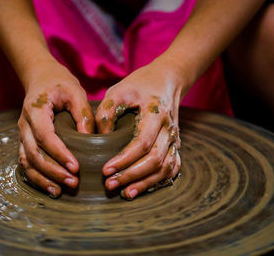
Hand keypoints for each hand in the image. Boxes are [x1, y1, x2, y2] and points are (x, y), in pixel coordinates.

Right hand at [18, 61, 94, 197]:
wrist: (41, 77)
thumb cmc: (59, 84)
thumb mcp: (75, 91)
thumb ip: (82, 114)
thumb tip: (90, 139)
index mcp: (35, 110)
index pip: (45, 136)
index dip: (59, 154)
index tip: (76, 167)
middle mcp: (24, 124)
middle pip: (34, 154)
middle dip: (53, 171)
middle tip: (73, 182)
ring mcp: (22, 134)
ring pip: (27, 162)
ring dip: (43, 178)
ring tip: (60, 191)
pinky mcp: (25, 141)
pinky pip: (26, 163)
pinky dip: (37, 177)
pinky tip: (51, 187)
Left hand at [96, 57, 185, 199]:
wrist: (166, 80)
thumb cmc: (138, 85)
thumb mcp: (118, 91)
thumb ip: (106, 113)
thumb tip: (98, 140)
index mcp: (156, 113)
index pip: (142, 143)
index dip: (124, 159)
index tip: (105, 170)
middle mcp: (169, 128)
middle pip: (155, 159)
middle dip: (132, 175)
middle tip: (110, 185)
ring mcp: (175, 138)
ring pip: (166, 167)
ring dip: (146, 183)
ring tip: (126, 193)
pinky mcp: (175, 144)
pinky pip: (172, 167)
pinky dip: (159, 180)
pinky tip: (143, 187)